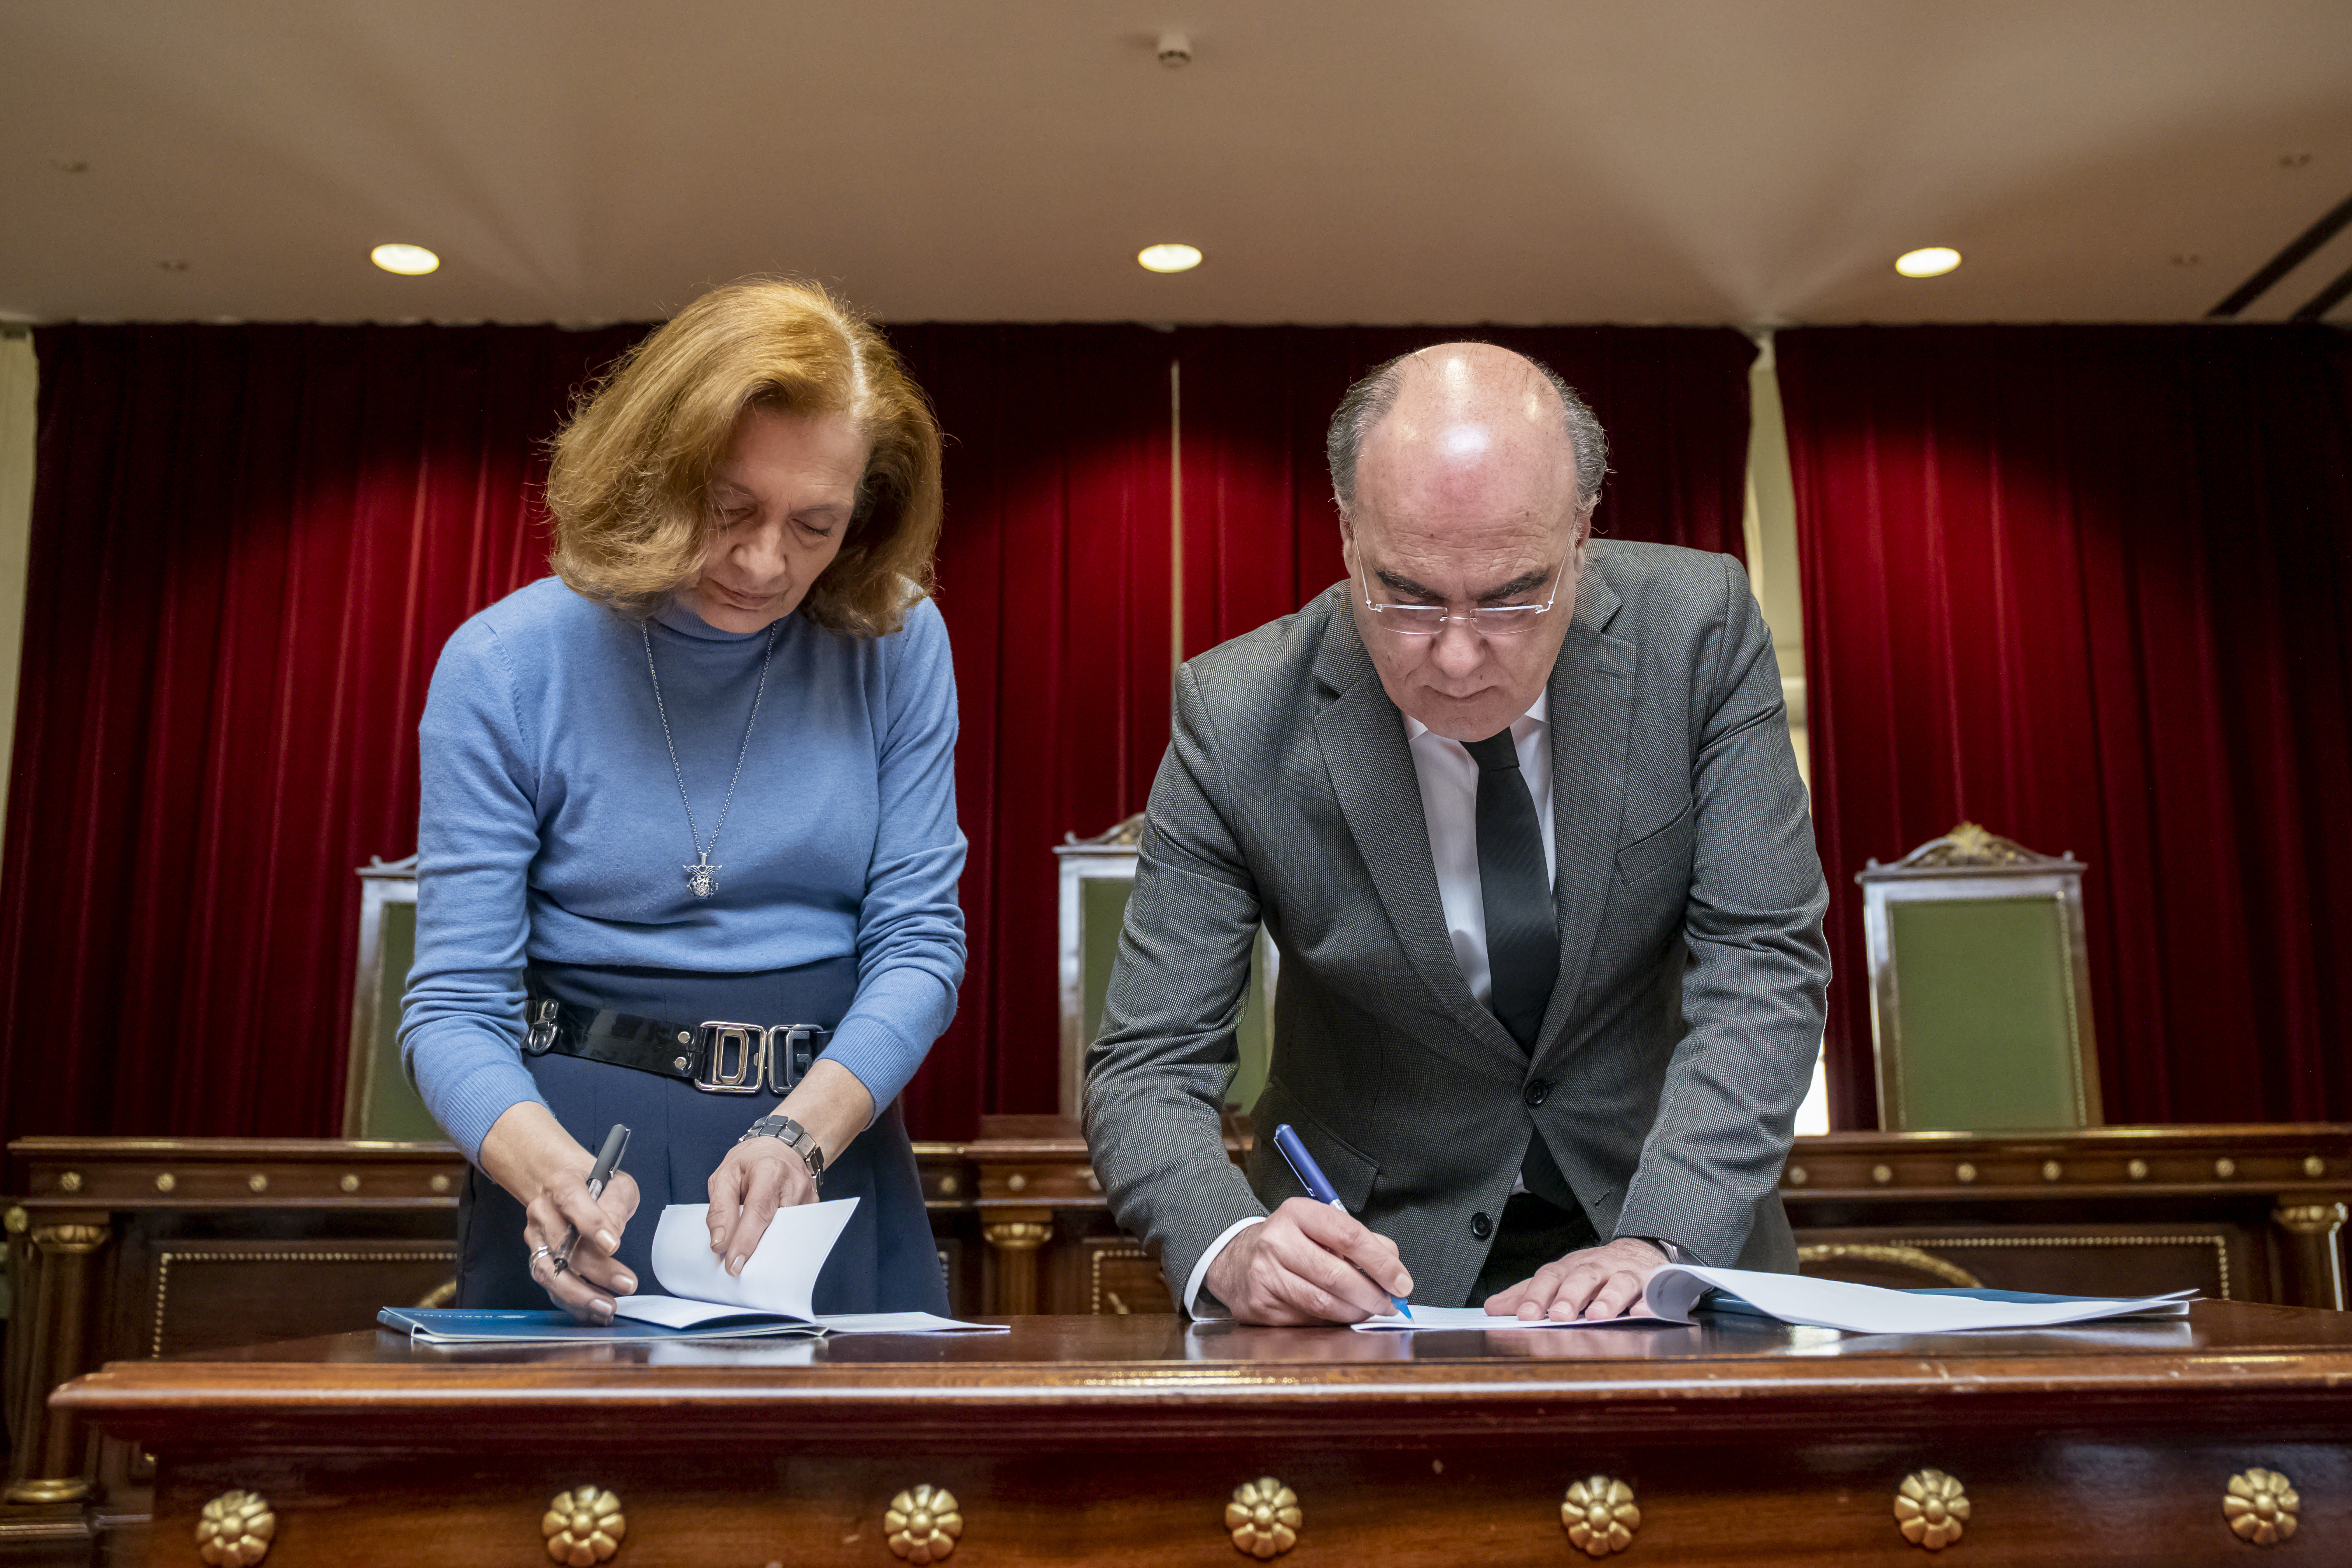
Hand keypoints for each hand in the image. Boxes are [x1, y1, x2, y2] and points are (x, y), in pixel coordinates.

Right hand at [479, 1101, 642, 1323]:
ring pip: (549, 1271)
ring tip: (607, 1306)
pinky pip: (550, 1286)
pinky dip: (572, 1302)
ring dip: (579, 1294)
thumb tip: (611, 1237)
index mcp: (562, 1184)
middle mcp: (542, 1211)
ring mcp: (536, 1237)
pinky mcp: (537, 1259)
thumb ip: (615, 1204)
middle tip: (625, 1283)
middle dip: (596, 1269)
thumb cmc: (597, 1186)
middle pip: (563, 1244)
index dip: (591, 1224)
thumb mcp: (616, 1184)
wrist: (567, 1186)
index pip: (572, 1201)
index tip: (612, 1245)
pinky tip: (594, 1311)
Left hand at [704, 1058, 873, 1275]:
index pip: (758, 1211)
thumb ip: (720, 1209)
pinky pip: (795, 1232)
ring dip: (767, 1247)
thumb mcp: (725, 1175)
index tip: (732, 1265)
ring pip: (787, 1233)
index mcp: (770, 1170)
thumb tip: (719, 1244)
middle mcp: (795, 1184)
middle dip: (755, 1250)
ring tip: (751, 1255)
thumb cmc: (750, 1162)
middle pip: (776, 1226)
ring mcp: (809, 1197)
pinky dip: (779, 1241)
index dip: (745, 1241)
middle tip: (736, 1268)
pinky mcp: (814, 1208)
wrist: (782, 1147)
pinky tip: (767, 1244)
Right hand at [1202, 1198, 1414, 1324]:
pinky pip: (1308, 1320)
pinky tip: (1341, 1315)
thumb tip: (1395, 1271)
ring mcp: (1265, 1275)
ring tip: (1370, 1311)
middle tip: (1391, 1304)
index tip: (1402, 1282)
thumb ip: (1362, 1242)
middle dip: (1372, 1295)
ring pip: (1323, 1303)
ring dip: (1356, 1312)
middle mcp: (1276, 1241)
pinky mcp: (1261, 1306)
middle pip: (1336, 1275)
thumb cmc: (1290, 1243)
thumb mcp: (1321, 1227)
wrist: (1235, 1259)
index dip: (1381, 1263)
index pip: (1349, 1235)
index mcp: (1297, 1213)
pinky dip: (1333, 1321)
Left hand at [1483, 1236, 1666, 1321]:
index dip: (1537, 1295)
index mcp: (1571, 1268)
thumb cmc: (1593, 1273)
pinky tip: (1641, 1313)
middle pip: (1582, 1277)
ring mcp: (1627, 1274)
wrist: (1639, 1254)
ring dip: (1607, 1298)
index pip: (1550, 1278)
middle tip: (1559, 1315)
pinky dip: (1648, 1302)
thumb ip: (1528, 1294)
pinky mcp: (1654, 1284)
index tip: (1525, 1315)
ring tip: (1597, 1315)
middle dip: (1570, 1295)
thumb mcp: (1560, 1279)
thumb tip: (1493, 1308)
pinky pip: (1654, 1292)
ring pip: (1618, 1283)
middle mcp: (1598, 1268)